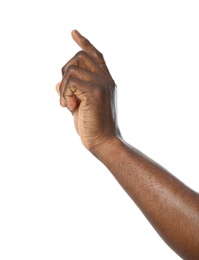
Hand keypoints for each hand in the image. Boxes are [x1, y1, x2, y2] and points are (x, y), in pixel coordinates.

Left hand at [56, 30, 120, 151]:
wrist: (104, 142)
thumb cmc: (92, 126)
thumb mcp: (79, 106)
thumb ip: (71, 92)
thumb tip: (56, 83)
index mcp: (105, 82)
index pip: (95, 56)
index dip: (84, 43)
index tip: (73, 33)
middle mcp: (106, 79)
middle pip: (79, 57)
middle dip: (65, 71)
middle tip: (65, 93)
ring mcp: (102, 83)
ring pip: (71, 69)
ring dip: (63, 88)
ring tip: (67, 105)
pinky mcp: (95, 91)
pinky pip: (70, 82)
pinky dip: (64, 94)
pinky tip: (69, 108)